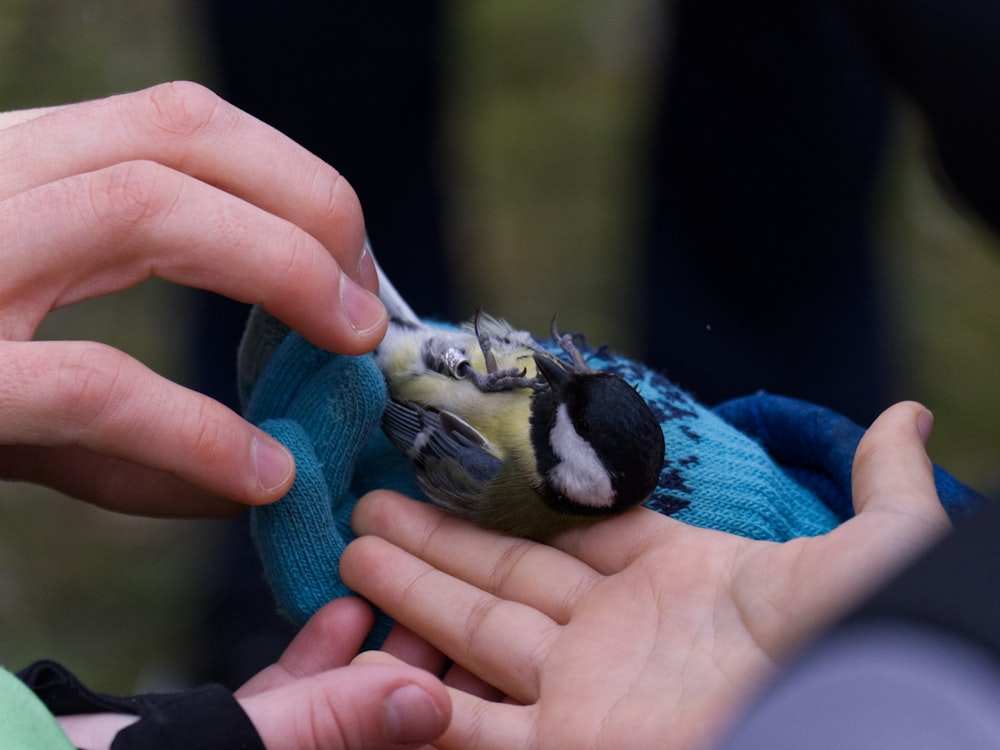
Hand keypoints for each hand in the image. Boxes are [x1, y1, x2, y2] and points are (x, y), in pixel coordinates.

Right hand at [0, 82, 387, 515]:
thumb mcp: (22, 395)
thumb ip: (130, 429)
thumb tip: (263, 475)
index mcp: (7, 171)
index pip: (178, 121)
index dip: (291, 180)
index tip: (349, 262)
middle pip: (182, 132)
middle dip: (309, 207)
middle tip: (365, 308)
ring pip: (145, 205)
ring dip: (278, 269)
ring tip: (347, 348)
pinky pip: (92, 377)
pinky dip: (195, 427)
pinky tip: (261, 475)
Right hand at [59, 597, 450, 749]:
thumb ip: (330, 729)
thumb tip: (428, 705)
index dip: (459, 710)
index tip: (485, 650)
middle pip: (390, 728)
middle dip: (423, 663)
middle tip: (456, 603)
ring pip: (347, 708)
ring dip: (376, 646)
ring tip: (404, 591)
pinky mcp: (232, 742)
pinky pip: (294, 700)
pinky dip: (318, 654)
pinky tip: (341, 606)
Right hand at [341, 401, 951, 748]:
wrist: (840, 734)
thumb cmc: (863, 652)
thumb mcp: (881, 551)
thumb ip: (882, 481)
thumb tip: (909, 413)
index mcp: (680, 584)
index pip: (579, 535)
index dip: (518, 506)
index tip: (464, 475)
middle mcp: (619, 639)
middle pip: (508, 578)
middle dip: (440, 542)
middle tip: (374, 503)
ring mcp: (583, 698)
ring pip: (476, 634)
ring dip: (412, 596)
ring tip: (354, 547)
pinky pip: (470, 726)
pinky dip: (419, 696)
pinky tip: (368, 654)